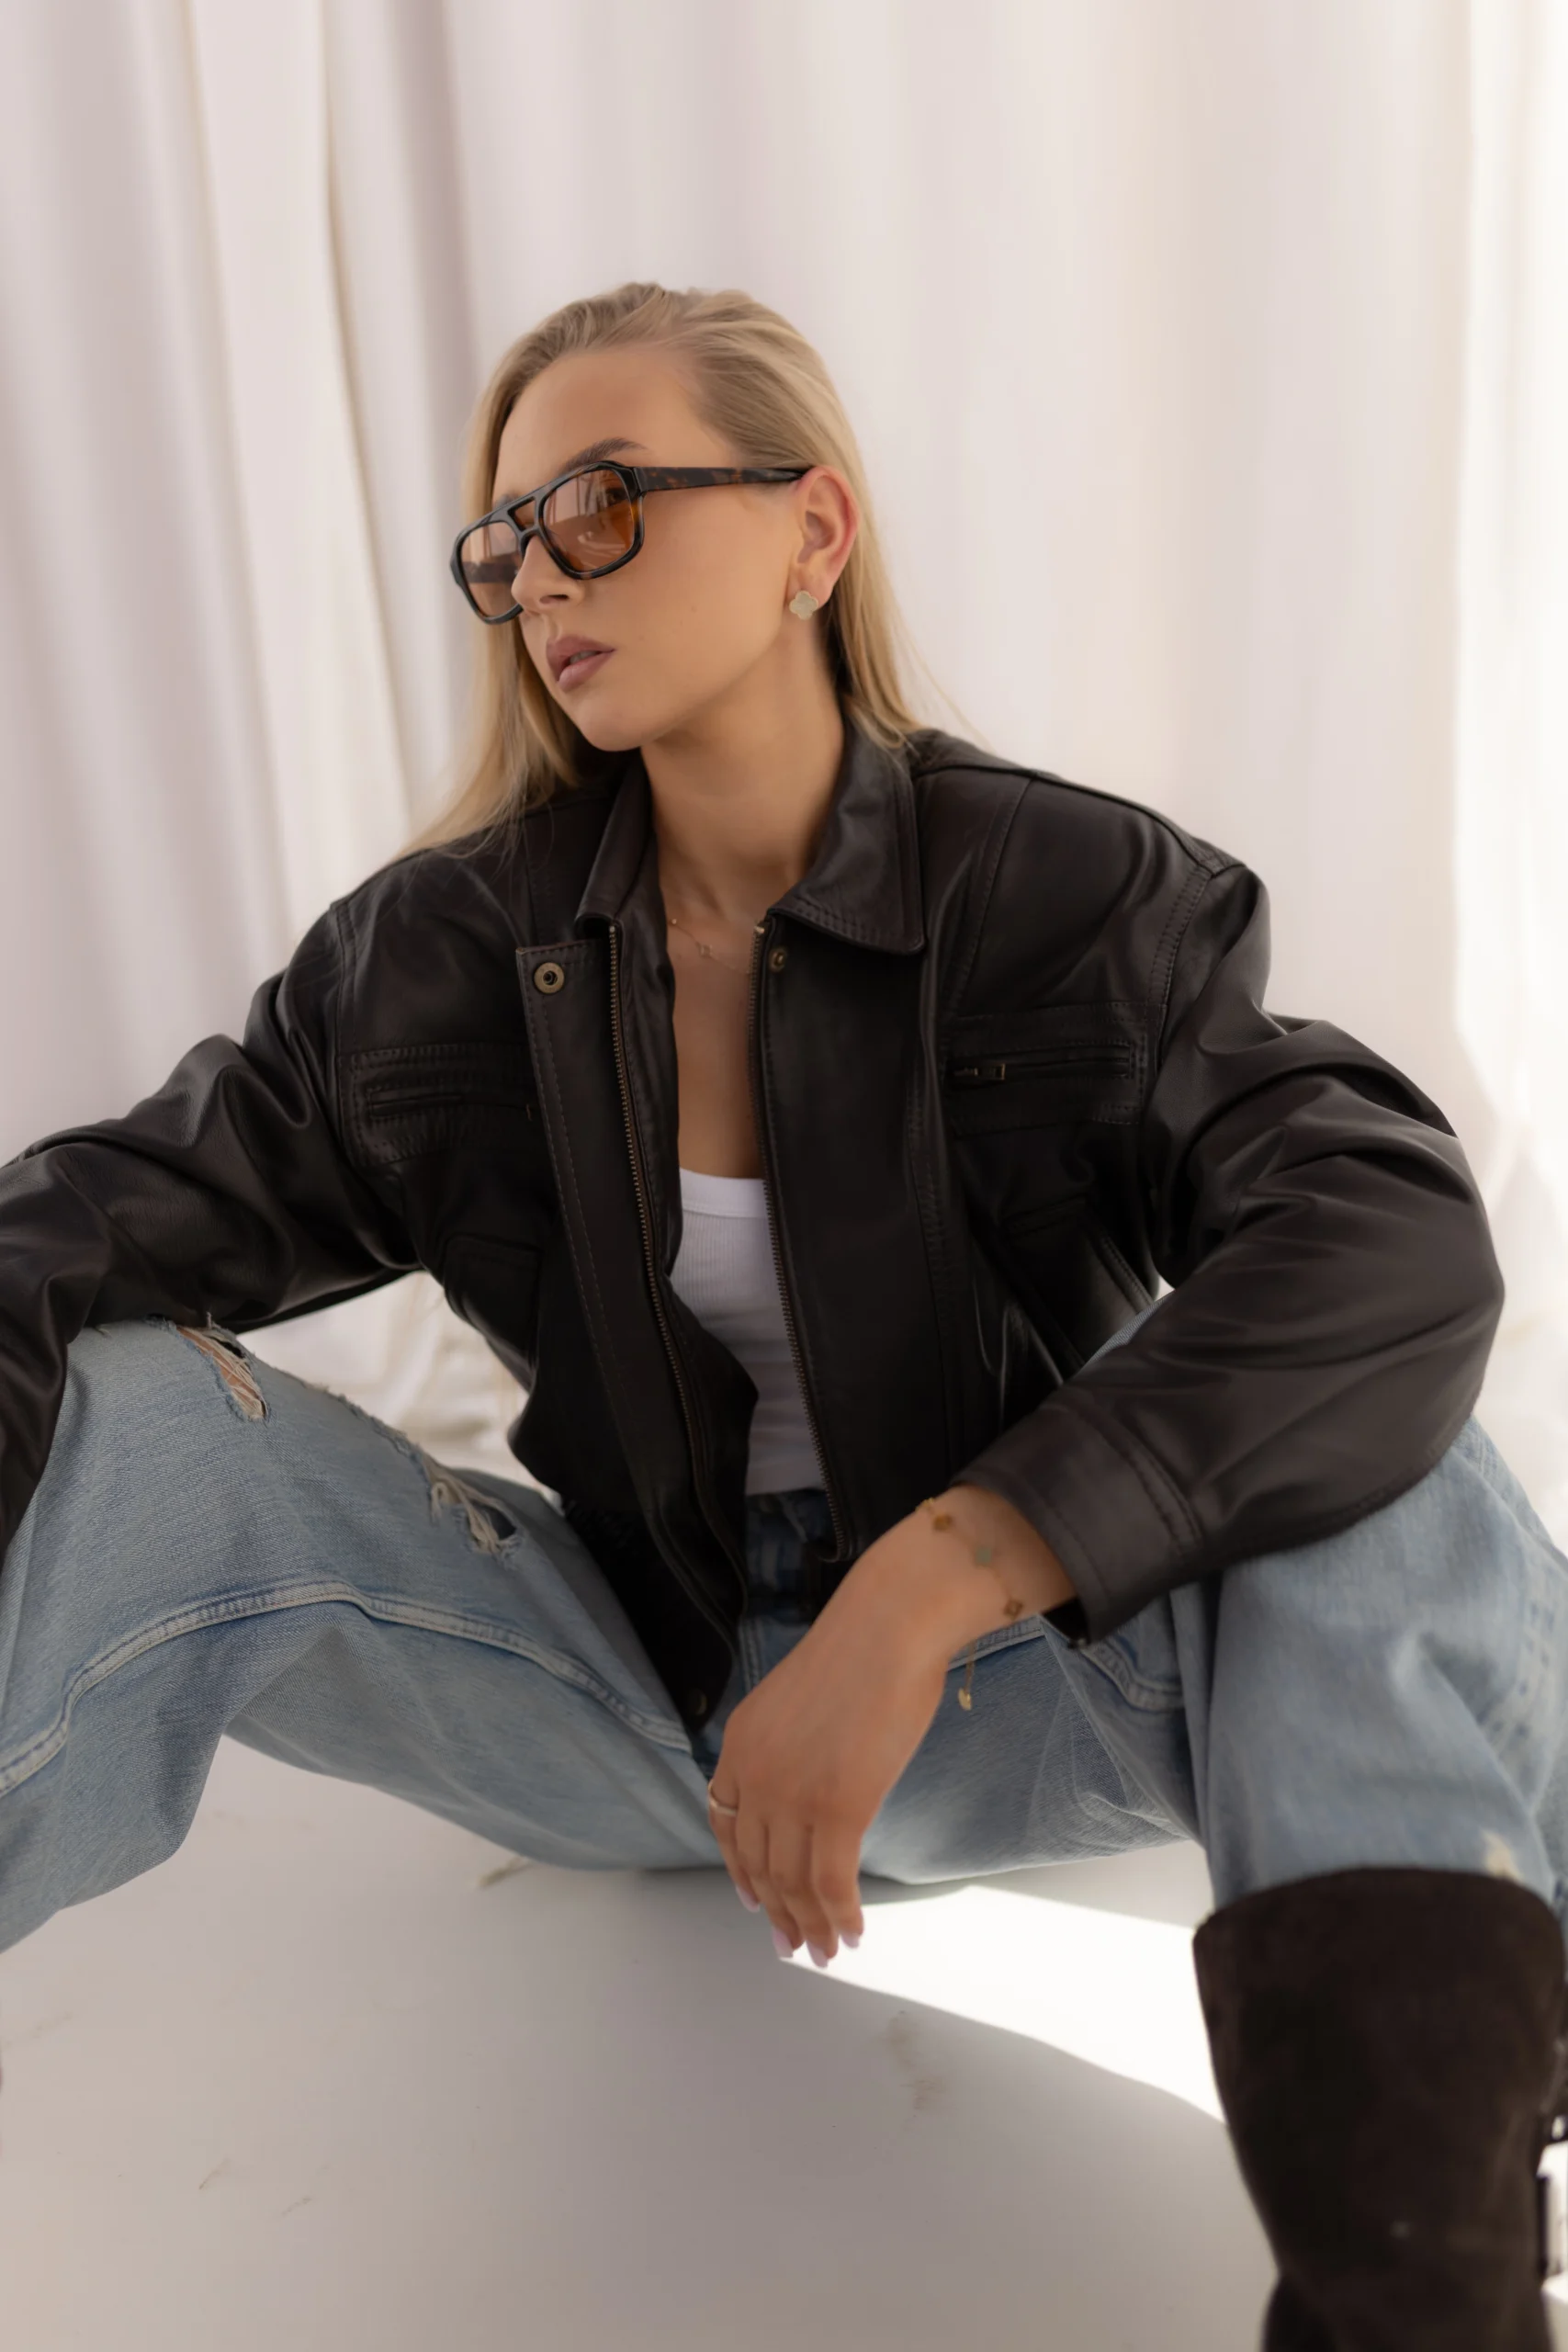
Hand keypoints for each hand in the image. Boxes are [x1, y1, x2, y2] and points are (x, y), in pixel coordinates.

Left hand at [705, 1483, 1073, 1961]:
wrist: (890, 1626)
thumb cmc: (863, 1650)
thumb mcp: (799, 1700)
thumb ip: (794, 1745)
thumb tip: (816, 1784)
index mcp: (740, 1742)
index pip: (726, 1823)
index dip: (740, 1871)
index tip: (755, 1903)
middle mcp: (755, 1773)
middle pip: (758, 1863)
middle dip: (778, 1913)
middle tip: (796, 1946)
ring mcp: (792, 1794)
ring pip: (793, 1883)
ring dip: (811, 1926)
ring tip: (826, 1952)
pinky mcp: (837, 1808)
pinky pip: (832, 1882)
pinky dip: (840, 1916)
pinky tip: (854, 1934)